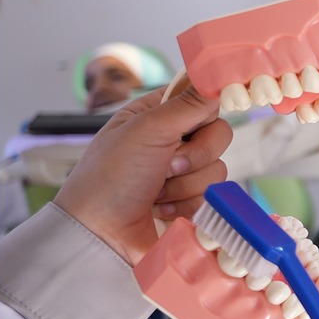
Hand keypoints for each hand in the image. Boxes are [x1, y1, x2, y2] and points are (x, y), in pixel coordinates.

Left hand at [52, 81, 230, 263]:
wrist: (99, 234)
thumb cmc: (109, 178)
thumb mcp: (145, 131)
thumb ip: (185, 106)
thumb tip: (217, 84)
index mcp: (156, 115)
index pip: (199, 98)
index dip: (205, 108)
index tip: (201, 120)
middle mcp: (172, 141)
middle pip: (219, 134)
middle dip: (194, 156)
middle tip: (166, 165)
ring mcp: (183, 173)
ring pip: (218, 169)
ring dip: (186, 185)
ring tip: (155, 193)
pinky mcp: (192, 201)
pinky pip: (213, 196)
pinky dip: (187, 205)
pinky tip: (161, 210)